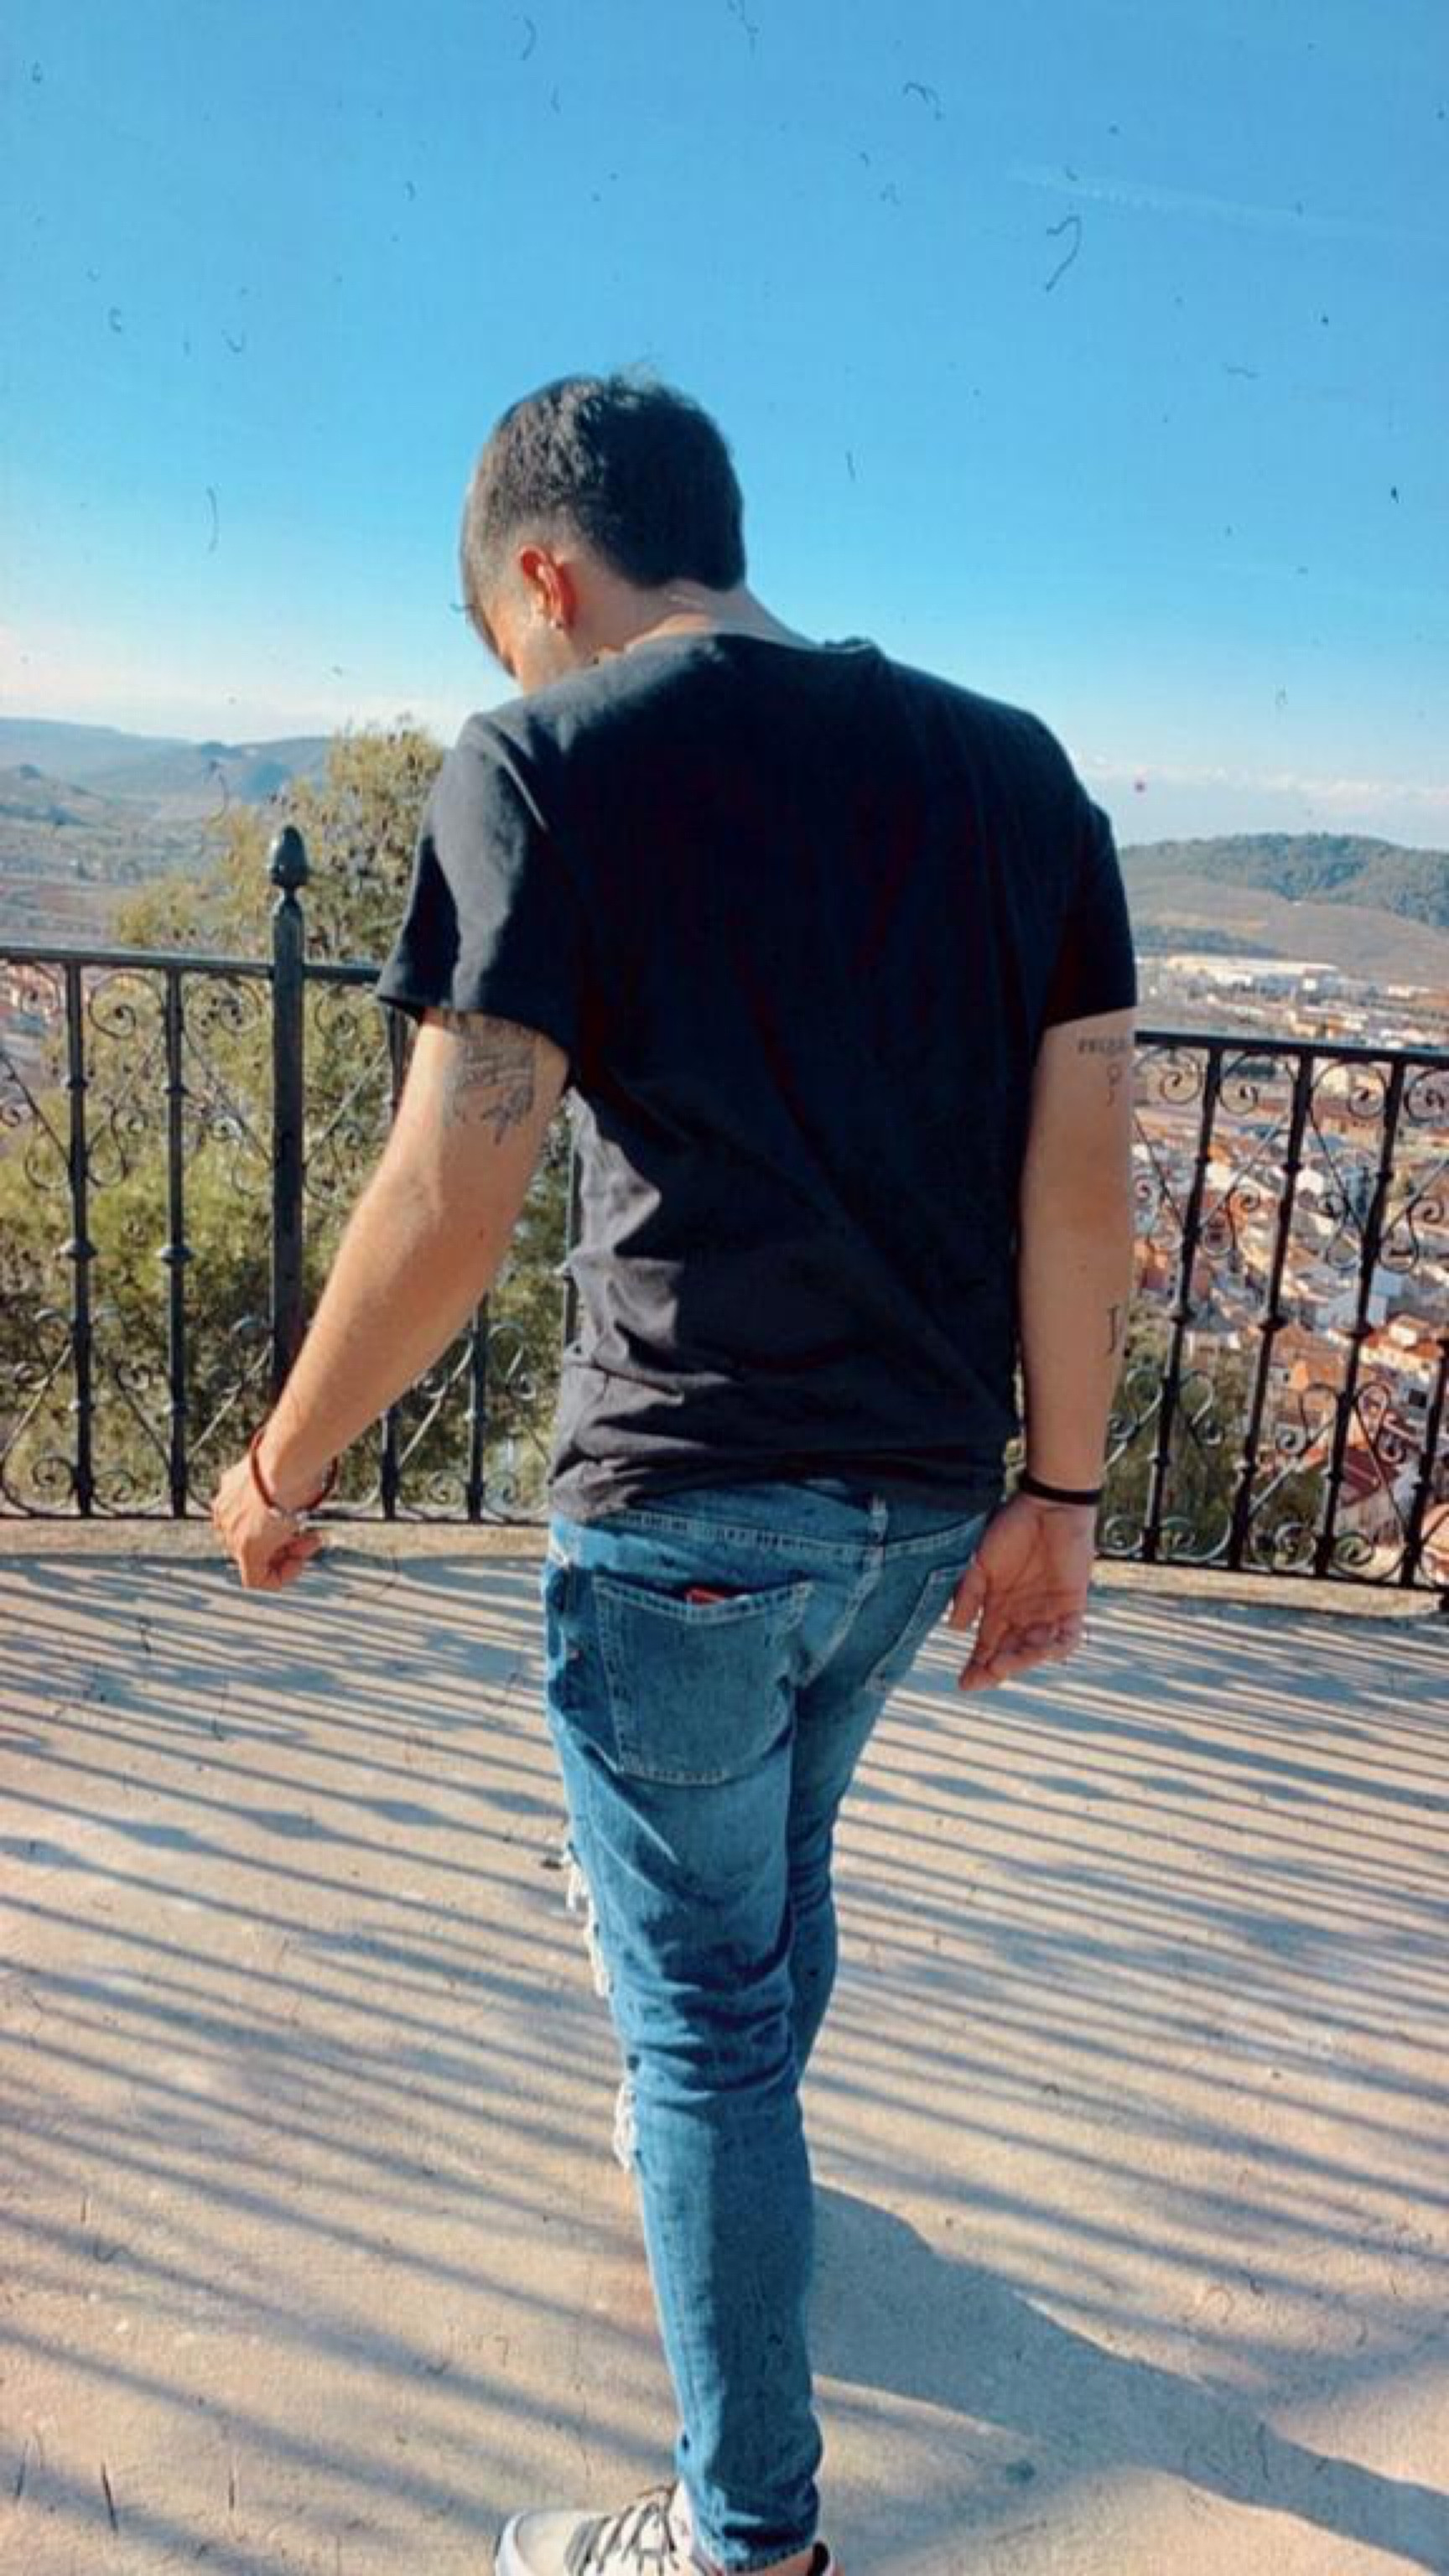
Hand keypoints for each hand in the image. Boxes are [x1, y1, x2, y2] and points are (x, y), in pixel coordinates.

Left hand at [209, 1448, 328, 1592]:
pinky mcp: (246, 1551)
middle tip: (310, 1534)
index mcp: (230, 1491)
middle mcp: (226, 1513)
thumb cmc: (291, 1458)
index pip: (250, 1520)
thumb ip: (286, 1487)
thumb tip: (305, 1485)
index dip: (278, 1524)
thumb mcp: (285, 1472)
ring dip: (289, 1555)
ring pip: (257, 1559)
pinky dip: (279, 1578)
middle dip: (287, 1540)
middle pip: (255, 1540)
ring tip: (311, 1541)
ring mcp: (233, 1533)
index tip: (297, 1517)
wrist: (285, 1461)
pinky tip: (297, 1564)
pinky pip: (256, 1580)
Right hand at [944, 1489, 1096, 1691]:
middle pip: (1010, 1655)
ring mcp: (1048, 1614)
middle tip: (986, 1673)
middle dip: (997, 1670)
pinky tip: (1043, 1649)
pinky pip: (1069, 1636)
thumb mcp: (981, 1563)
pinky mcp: (1072, 1605)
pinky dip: (1058, 1647)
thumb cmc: (1011, 1529)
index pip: (986, 1648)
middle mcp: (1022, 1618)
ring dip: (1023, 1660)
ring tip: (1006, 1662)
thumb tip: (954, 1628)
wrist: (1047, 1506)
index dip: (976, 1668)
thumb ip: (969, 1594)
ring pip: (1037, 1651)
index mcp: (998, 1611)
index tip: (964, 1683)